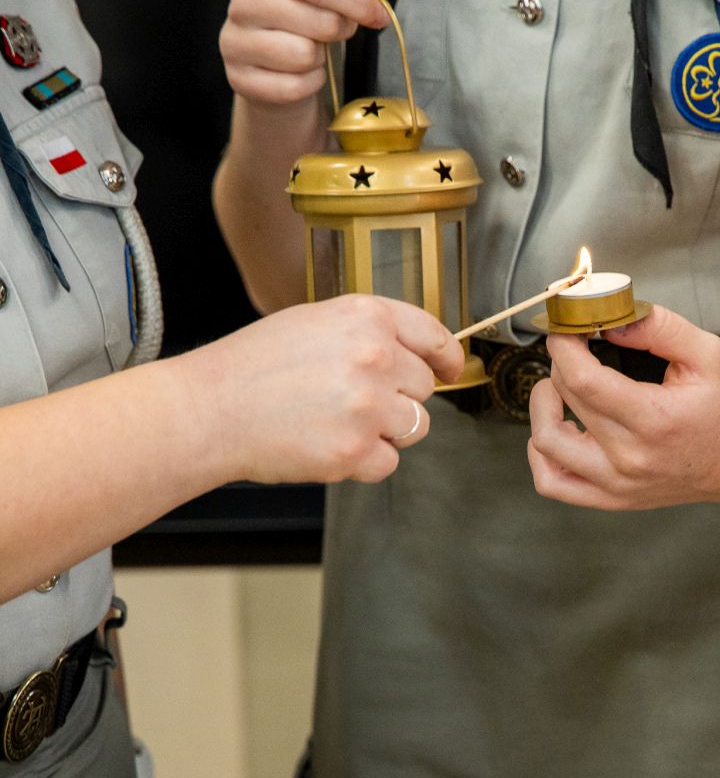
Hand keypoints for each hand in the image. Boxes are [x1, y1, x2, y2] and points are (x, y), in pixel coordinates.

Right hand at [179, 294, 463, 483]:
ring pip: (415, 426)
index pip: (433, 335)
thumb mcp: (315, 323)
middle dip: (397, 398)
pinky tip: (326, 444)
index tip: (450, 369)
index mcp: (367, 316)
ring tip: (336, 422)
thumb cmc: (254, 366)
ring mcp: (368, 404)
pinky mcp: (356, 448)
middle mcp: (375, 355)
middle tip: (350, 401)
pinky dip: (363, 462)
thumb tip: (415, 358)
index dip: (447, 357)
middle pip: (423, 387)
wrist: (209, 409)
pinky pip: (388, 462)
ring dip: (386, 431)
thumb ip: (369, 334)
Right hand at [220, 0, 387, 105]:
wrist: (270, 68)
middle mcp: (243, 4)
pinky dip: (309, 83)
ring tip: (312, 51)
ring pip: (306, 54)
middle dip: (342, 29)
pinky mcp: (241, 79)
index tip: (377, 11)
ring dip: (320, 58)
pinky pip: (295, 86)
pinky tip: (302, 74)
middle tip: (342, 31)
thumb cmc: (301, 27)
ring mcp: (237, 42)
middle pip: (321, 20)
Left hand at [527, 305, 719, 509]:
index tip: (566, 329)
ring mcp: (618, 484)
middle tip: (574, 347)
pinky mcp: (613, 498)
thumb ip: (657, 327)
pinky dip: (543, 453)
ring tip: (557, 386)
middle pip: (566, 401)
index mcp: (656, 420)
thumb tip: (608, 318)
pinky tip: (560, 427)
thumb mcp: (706, 352)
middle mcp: (631, 458)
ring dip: (542, 407)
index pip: (583, 380)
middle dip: (560, 363)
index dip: (563, 347)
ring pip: (547, 445)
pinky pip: (554, 483)